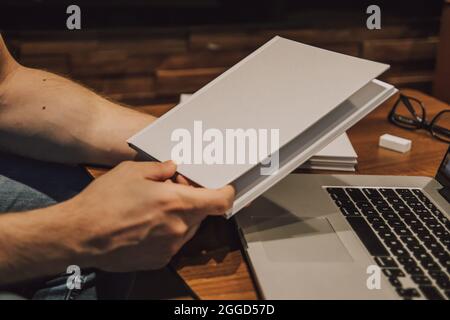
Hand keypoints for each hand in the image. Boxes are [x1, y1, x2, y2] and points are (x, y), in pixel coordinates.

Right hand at [64, 160, 234, 271]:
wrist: (80, 235)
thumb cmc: (103, 202)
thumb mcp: (132, 172)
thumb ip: (160, 169)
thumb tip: (172, 168)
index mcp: (176, 202)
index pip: (220, 201)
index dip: (226, 193)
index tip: (223, 188)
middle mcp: (178, 227)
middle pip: (203, 213)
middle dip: (194, 200)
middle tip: (173, 191)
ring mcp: (170, 246)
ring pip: (189, 227)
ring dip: (180, 217)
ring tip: (155, 208)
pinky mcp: (159, 259)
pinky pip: (174, 242)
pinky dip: (168, 232)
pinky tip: (147, 224)